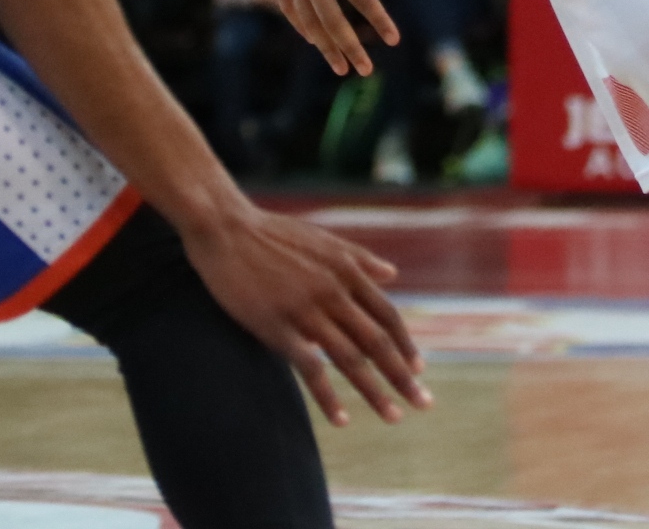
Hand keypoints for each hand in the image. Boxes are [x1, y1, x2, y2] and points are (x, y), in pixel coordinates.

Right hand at [179, 201, 428, 425]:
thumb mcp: (323, 238)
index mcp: (346, 271)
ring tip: (394, 417)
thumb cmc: (272, 233)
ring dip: (375, 391)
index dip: (405, 344)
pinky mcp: (278, 327)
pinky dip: (329, 397)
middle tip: (423, 403)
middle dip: (402, 375)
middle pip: (377, 341)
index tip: (418, 369)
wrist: (225, 229)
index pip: (386, 315)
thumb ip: (359, 258)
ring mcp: (306, 310)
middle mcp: (333, 292)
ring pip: (351, 359)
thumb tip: (393, 273)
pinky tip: (342, 420)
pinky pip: (311, 369)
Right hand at [254, 0, 404, 75]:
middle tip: (365, 70)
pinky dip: (300, 25)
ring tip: (338, 66)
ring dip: (324, 45)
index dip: (379, 19)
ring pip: (307, 20)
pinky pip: (288, 6)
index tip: (394, 39)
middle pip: (331, 21)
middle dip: (349, 48)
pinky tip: (310, 38)